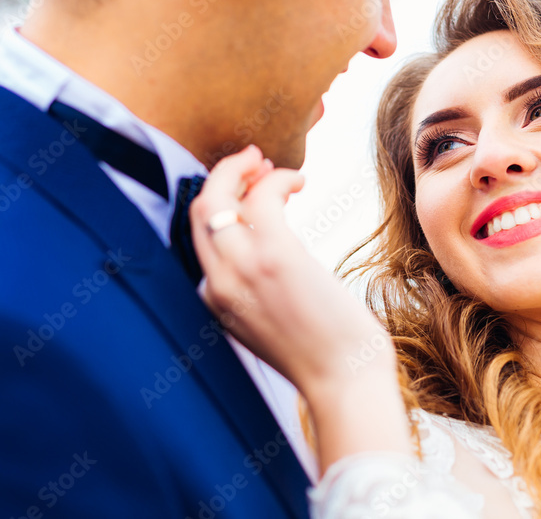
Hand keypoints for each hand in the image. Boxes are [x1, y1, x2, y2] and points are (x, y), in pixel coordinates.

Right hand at [189, 145, 386, 393]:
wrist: (343, 380)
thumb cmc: (321, 352)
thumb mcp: (269, 323)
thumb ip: (254, 291)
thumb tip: (269, 256)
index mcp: (213, 301)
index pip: (197, 235)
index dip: (217, 199)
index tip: (241, 182)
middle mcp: (217, 284)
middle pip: (199, 209)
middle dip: (222, 174)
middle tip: (253, 159)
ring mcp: (242, 270)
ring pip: (218, 197)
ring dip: (245, 170)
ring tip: (275, 165)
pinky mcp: (275, 257)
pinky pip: (262, 197)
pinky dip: (277, 178)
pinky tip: (299, 181)